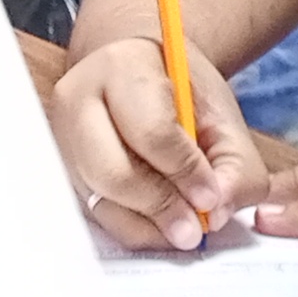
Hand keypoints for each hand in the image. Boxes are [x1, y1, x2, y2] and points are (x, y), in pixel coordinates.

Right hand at [51, 35, 275, 252]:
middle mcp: (79, 102)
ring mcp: (64, 140)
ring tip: (184, 228)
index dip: (184, 171)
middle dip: (160, 206)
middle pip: (112, 172)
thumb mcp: (220, 114)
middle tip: (196, 226)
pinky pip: (97, 214)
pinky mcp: (64, 171)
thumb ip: (234, 164)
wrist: (137, 75)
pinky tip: (162, 226)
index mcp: (122, 68)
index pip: (151, 131)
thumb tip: (216, 213)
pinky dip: (134, 228)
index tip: (211, 196)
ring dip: (148, 224)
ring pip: (101, 200)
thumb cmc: (179, 91)